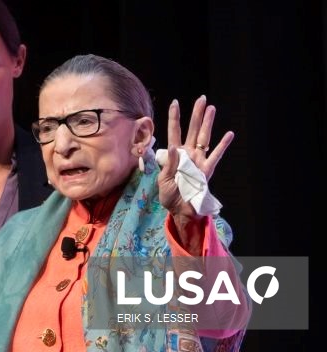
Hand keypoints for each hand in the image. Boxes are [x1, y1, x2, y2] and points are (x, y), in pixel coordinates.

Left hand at [158, 95, 233, 219]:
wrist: (181, 210)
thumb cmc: (169, 195)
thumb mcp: (163, 181)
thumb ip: (168, 164)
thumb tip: (173, 147)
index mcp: (174, 155)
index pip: (174, 132)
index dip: (174, 118)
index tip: (175, 102)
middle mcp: (188, 154)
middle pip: (192, 130)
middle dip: (196, 114)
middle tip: (201, 99)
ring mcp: (199, 161)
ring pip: (205, 138)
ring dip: (208, 124)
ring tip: (212, 109)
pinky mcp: (207, 170)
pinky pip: (216, 156)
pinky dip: (223, 145)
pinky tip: (229, 134)